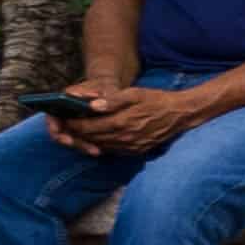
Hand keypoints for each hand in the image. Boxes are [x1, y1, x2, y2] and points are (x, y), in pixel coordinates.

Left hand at [61, 82, 205, 156]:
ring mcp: (131, 146)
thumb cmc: (156, 100)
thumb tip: (92, 106)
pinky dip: (102, 145)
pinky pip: (113, 150)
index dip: (73, 124)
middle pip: (92, 139)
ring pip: (101, 146)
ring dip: (88, 140)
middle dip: (77, 133)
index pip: (89, 127)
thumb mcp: (135, 93)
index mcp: (122, 122)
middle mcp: (125, 138)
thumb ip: (112, 100)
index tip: (63, 119)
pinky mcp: (137, 150)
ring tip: (78, 132)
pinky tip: (98, 138)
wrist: (180, 114)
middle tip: (66, 127)